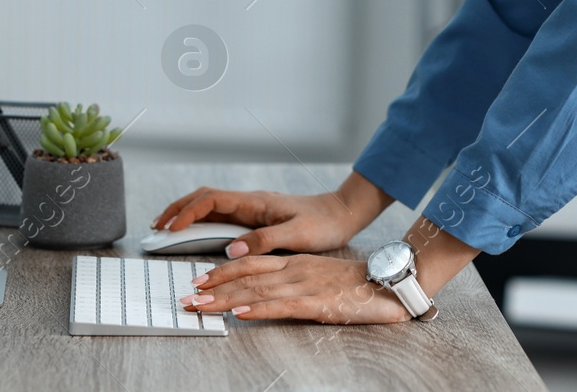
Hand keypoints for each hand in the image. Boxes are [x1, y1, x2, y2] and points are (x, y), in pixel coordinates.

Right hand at [150, 186, 367, 256]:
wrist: (340, 215)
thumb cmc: (323, 224)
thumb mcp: (298, 234)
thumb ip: (266, 240)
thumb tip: (231, 248)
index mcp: (255, 202)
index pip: (212, 200)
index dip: (188, 212)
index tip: (170, 229)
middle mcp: (249, 202)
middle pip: (204, 198)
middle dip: (178, 209)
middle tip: (156, 227)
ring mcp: (251, 209)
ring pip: (210, 206)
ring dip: (186, 214)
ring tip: (166, 229)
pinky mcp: (255, 218)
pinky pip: (220, 216)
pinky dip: (201, 222)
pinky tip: (194, 233)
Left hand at [179, 254, 409, 323]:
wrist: (391, 282)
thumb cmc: (357, 284)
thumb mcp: (320, 278)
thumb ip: (294, 283)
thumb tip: (265, 295)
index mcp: (296, 263)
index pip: (251, 264)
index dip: (222, 271)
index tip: (198, 279)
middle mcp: (295, 271)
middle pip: (246, 275)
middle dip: (213, 286)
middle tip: (186, 295)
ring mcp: (305, 285)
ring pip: (256, 290)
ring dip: (224, 299)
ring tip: (200, 305)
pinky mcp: (317, 303)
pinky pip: (281, 306)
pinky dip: (257, 309)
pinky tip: (239, 312)